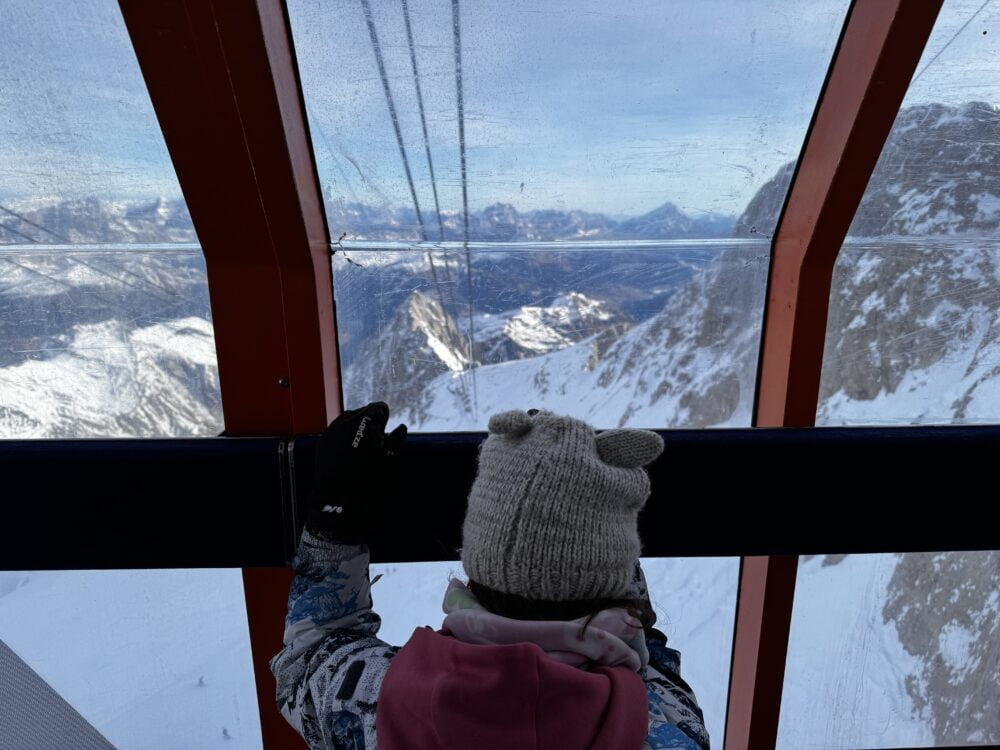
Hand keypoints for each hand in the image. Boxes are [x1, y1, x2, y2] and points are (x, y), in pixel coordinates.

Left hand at [305, 401, 406, 543]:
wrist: (341, 499)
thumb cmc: (369, 480)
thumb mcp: (390, 459)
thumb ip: (397, 439)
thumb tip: (401, 428)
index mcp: (365, 422)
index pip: (379, 408)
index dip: (385, 420)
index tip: (386, 433)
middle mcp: (347, 421)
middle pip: (363, 412)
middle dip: (370, 423)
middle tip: (374, 443)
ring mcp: (332, 430)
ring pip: (348, 419)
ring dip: (356, 428)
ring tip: (361, 447)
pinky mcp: (323, 440)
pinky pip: (336, 430)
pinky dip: (344, 436)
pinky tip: (348, 452)